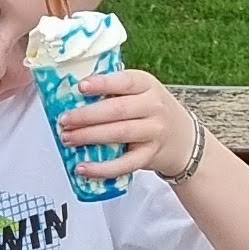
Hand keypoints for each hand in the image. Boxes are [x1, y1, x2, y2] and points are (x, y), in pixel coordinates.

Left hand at [54, 65, 195, 185]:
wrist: (184, 139)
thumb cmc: (151, 112)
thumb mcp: (141, 92)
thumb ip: (115, 91)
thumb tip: (71, 94)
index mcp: (147, 85)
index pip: (124, 81)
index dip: (102, 84)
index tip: (80, 87)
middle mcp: (153, 107)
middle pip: (117, 110)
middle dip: (86, 116)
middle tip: (64, 121)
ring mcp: (153, 132)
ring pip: (118, 134)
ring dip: (89, 137)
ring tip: (68, 139)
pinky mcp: (149, 156)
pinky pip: (124, 164)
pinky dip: (101, 168)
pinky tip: (83, 167)